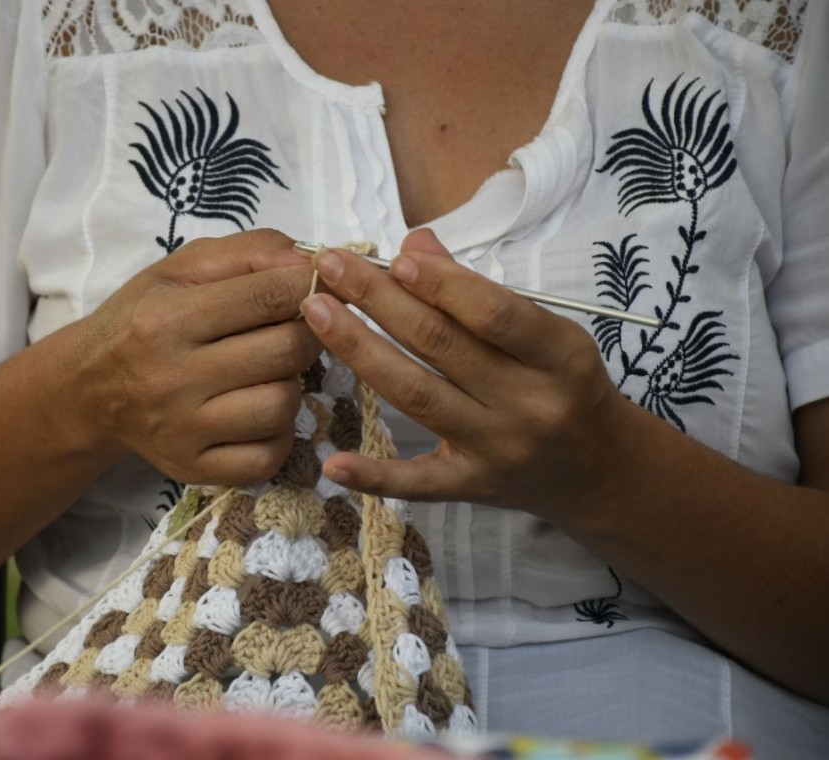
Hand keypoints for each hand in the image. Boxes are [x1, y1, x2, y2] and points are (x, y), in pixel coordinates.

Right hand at [69, 230, 321, 484]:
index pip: (267, 296)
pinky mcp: (192, 468)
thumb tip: (314, 264)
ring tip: (270, 372)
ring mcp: (183, 430)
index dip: (311, 286)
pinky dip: (278, 434)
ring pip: (282, 406)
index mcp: (166, 319)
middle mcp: (172, 378)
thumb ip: (250, 252)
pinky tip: (260, 412)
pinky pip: (268, 458)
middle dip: (307, 334)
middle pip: (285, 352)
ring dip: (292, 384)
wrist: (89, 388)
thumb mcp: (182, 269)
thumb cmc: (143, 318)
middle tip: (294, 329)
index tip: (321, 284)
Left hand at [299, 229, 630, 518]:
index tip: (394, 258)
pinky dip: (373, 475)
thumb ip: (478, 291)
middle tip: (333, 267)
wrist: (599, 468)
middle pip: (441, 346)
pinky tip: (332, 462)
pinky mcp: (472, 487)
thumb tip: (416, 245)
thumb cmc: (564, 384)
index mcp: (559, 356)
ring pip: (417, 395)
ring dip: (360, 351)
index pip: (494, 315)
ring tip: (317, 311)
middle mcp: (530, 404)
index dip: (441, 284)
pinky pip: (417, 483)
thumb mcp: (546, 331)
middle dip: (380, 300)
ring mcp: (498, 449)